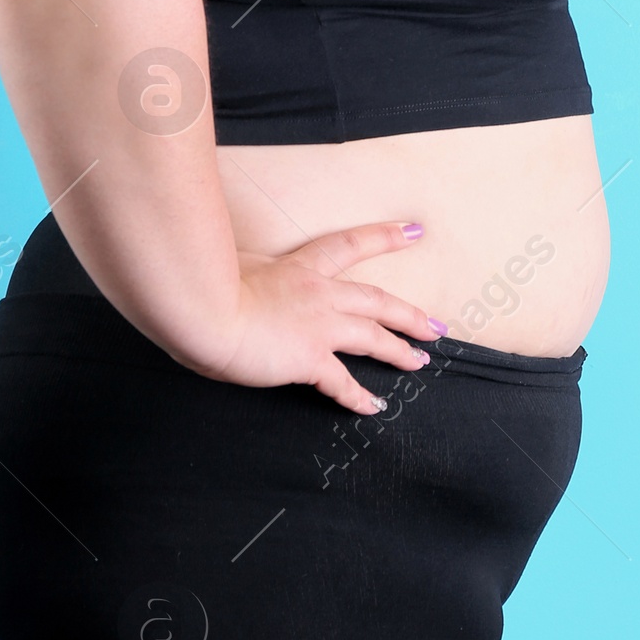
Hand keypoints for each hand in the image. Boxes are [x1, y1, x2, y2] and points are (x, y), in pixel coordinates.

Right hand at [191, 220, 444, 415]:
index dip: (385, 237)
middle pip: (377, 299)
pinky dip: (359, 397)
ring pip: (373, 336)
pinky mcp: (309, 357)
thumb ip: (250, 269)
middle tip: (436, 325)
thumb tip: (245, 273)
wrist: (203, 307)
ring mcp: (318, 325)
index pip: (349, 245)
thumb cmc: (207, 282)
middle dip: (410, 313)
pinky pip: (342, 382)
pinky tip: (374, 407)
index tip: (415, 232)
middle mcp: (318, 292)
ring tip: (420, 361)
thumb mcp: (234, 264)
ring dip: (400, 349)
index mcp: (299, 266)